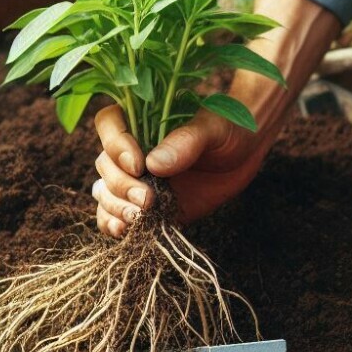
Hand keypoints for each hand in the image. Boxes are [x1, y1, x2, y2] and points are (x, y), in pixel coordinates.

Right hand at [92, 0, 341, 236]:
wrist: (245, 150)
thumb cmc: (228, 128)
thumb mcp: (213, 128)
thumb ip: (185, 142)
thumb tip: (154, 165)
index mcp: (140, 120)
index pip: (109, 126)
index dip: (116, 145)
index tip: (139, 165)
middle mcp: (132, 149)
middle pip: (106, 166)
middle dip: (121, 186)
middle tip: (148, 199)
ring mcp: (137, 179)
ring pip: (106, 192)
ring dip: (116, 208)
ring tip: (138, 217)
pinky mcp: (147, 206)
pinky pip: (116, 216)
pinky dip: (113, 225)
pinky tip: (125, 231)